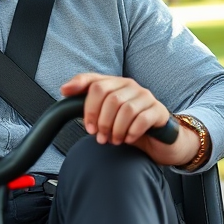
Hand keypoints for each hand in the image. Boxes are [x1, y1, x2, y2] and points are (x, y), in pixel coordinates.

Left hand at [60, 74, 196, 165]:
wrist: (158, 139)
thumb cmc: (128, 125)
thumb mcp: (106, 113)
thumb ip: (88, 102)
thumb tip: (65, 90)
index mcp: (115, 84)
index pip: (95, 82)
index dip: (87, 105)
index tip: (86, 125)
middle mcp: (131, 86)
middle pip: (110, 98)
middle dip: (102, 122)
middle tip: (100, 138)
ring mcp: (146, 97)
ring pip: (126, 109)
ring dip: (116, 129)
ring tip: (114, 140)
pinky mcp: (158, 111)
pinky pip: (142, 119)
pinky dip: (131, 132)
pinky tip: (129, 139)